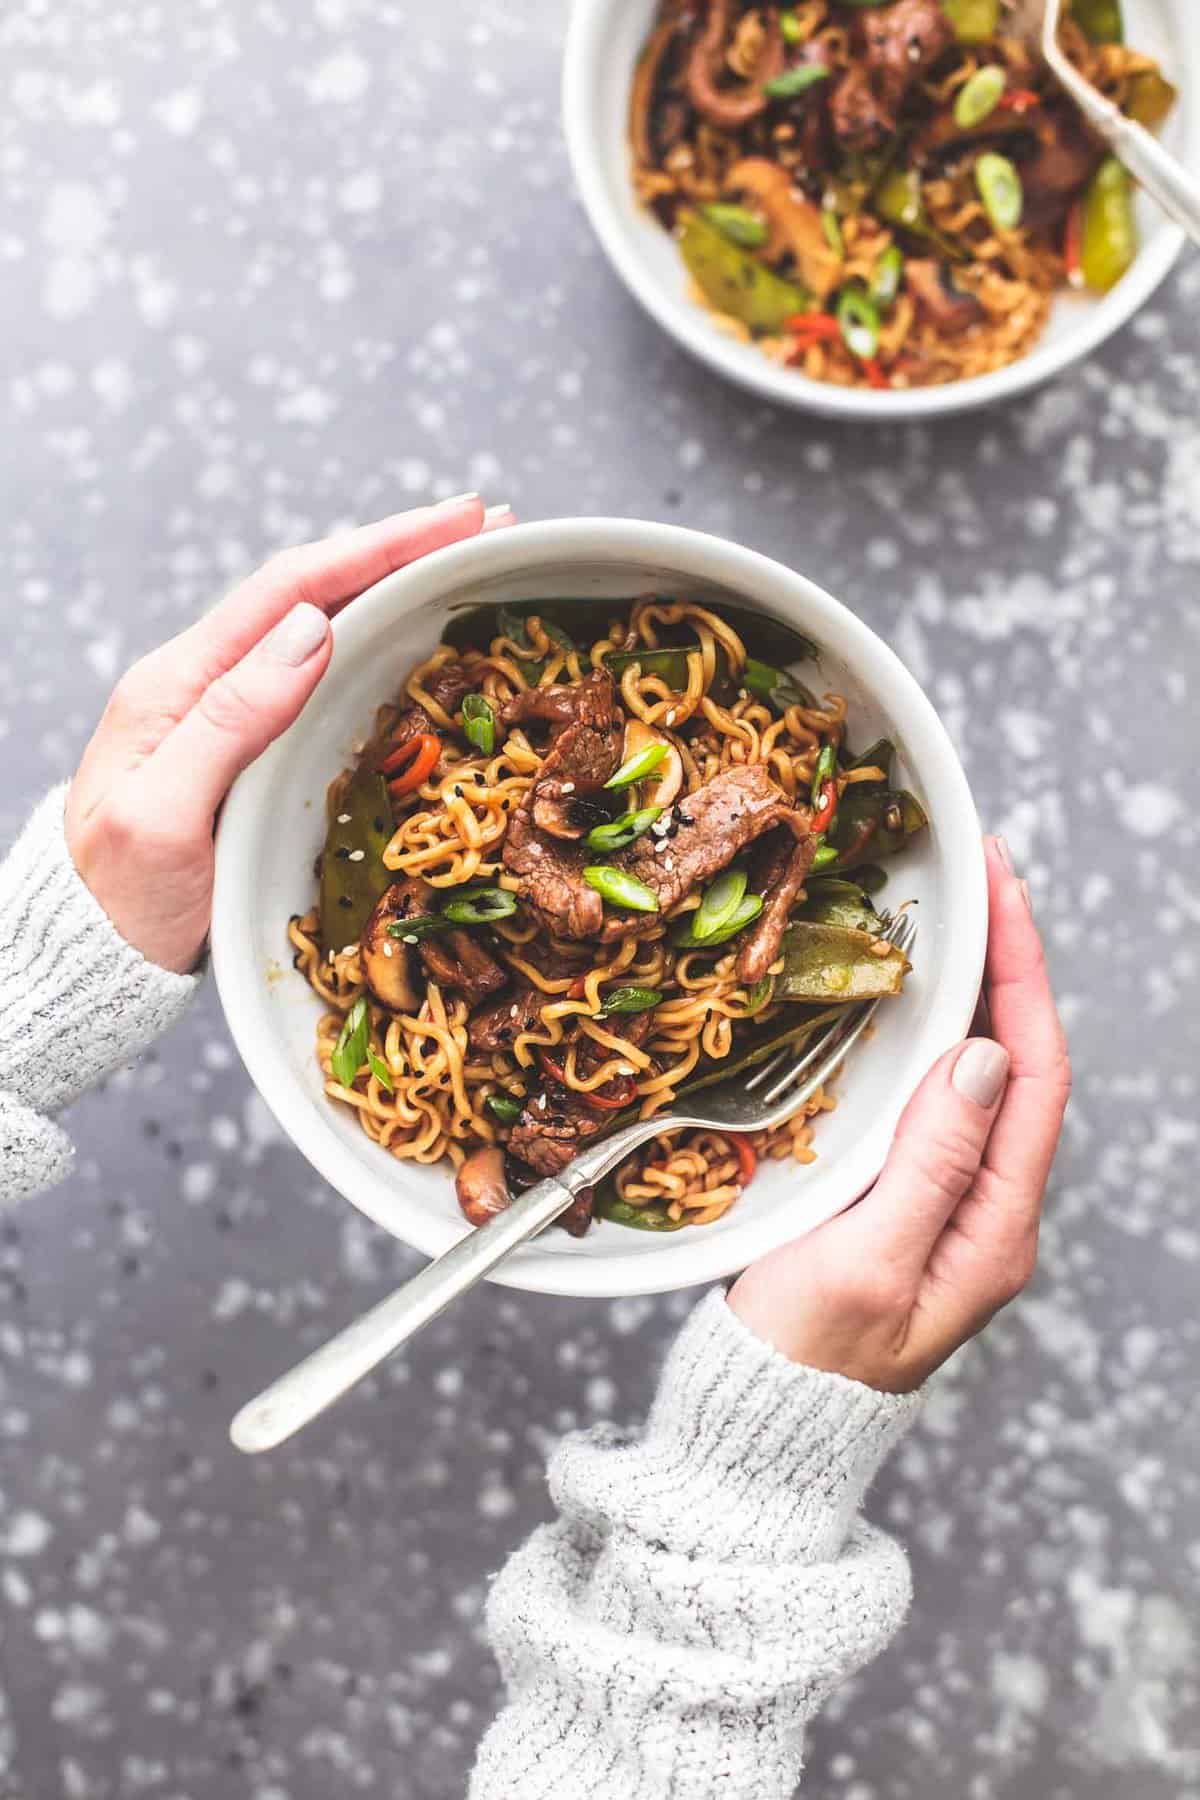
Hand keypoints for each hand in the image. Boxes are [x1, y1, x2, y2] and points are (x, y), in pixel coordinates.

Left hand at [65, 494, 512, 972]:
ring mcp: (231, 715)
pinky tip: (420, 640)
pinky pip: (327, 678)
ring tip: (473, 565)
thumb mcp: (164, 815)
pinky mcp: (253, 750)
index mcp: (180, 681)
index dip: (379, 547)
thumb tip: (313, 629)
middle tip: (494, 525)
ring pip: (325, 628)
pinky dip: (381, 643)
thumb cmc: (120, 897)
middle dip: (405, 551)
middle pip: (317, 592)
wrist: (92, 953)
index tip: (460, 521)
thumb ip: (230, 720)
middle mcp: (208, 682)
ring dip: (400, 589)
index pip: (292, 587)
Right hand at [729, 838, 1070, 1392]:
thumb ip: (929, 1162)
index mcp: (996, 1225)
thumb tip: (984, 1058)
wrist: (761, 1428)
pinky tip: (904, 1005)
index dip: (1023, 970)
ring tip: (949, 916)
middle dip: (1007, 963)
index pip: (1035, 1071)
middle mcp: (988, 1209)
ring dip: (973, 993)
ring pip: (979, 1078)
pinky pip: (936, 1101)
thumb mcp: (867, 1261)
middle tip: (974, 877)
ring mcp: (950, 1206)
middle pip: (1019, 1064)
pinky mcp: (905, 1203)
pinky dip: (929, 1037)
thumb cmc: (803, 1360)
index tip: (999, 887)